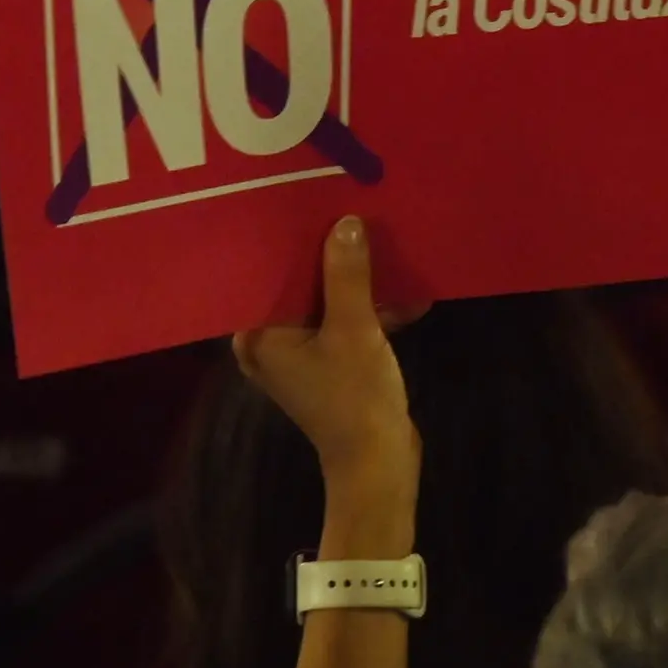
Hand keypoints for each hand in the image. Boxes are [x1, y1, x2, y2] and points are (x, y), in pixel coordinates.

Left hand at [233, 217, 420, 502]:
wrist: (379, 463)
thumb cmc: (355, 397)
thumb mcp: (354, 329)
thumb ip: (347, 275)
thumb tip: (346, 222)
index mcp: (259, 333)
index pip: (271, 272)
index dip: (298, 239)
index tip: (321, 204)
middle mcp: (270, 341)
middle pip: (300, 284)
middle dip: (334, 257)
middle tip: (359, 214)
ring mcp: (299, 355)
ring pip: (327, 302)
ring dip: (360, 284)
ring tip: (392, 250)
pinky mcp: (328, 364)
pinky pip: (343, 322)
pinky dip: (370, 311)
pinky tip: (408, 296)